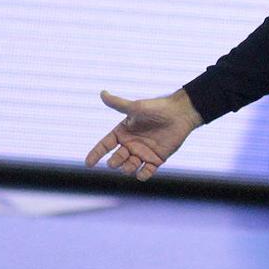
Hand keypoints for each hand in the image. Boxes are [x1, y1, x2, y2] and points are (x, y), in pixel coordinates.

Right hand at [85, 89, 202, 180]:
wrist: (180, 114)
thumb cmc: (157, 108)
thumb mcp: (136, 107)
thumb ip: (118, 104)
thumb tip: (102, 93)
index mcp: (123, 132)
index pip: (105, 145)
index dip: (96, 154)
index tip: (88, 163)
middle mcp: (131, 144)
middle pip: (116, 159)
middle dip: (114, 162)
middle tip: (120, 157)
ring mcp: (143, 153)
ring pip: (128, 167)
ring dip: (127, 168)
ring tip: (132, 163)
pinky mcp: (156, 160)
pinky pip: (146, 172)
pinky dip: (142, 175)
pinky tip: (141, 173)